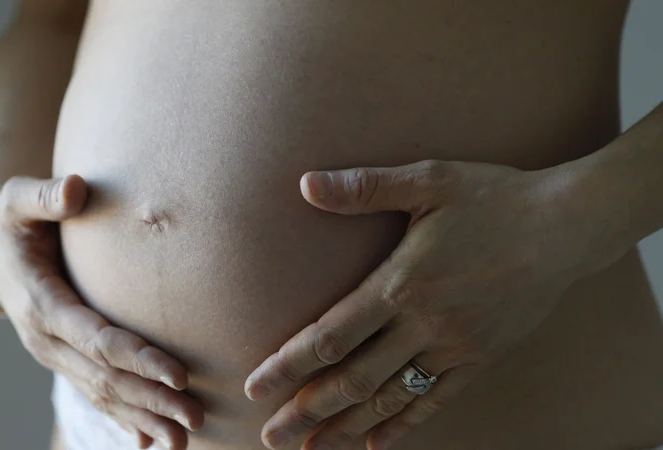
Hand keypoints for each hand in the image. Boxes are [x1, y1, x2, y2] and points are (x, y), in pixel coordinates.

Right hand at [0, 175, 202, 449]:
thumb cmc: (14, 219)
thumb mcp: (19, 199)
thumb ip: (45, 195)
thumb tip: (75, 188)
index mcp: (41, 304)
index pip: (97, 339)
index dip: (138, 358)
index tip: (179, 375)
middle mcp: (46, 340)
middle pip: (106, 378)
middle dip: (151, 400)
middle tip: (195, 418)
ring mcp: (54, 355)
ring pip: (102, 394)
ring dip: (143, 418)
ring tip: (183, 441)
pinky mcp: (63, 359)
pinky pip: (95, 394)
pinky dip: (122, 419)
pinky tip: (148, 442)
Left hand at [244, 160, 603, 449]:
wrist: (568, 225)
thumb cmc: (494, 198)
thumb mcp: (429, 180)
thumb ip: (365, 187)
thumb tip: (306, 184)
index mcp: (402, 283)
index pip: (331, 335)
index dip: (289, 364)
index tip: (256, 386)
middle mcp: (424, 324)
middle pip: (353, 380)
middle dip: (307, 410)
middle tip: (270, 436)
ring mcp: (455, 347)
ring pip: (390, 399)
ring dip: (346, 427)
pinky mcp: (482, 358)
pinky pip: (437, 402)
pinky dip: (404, 426)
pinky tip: (377, 446)